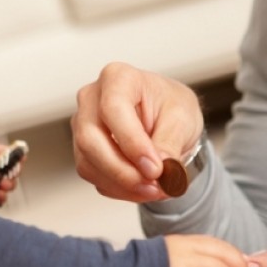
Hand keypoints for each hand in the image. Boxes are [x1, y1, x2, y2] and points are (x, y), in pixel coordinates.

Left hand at [0, 143, 22, 205]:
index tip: (20, 158)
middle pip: (9, 168)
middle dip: (12, 172)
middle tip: (11, 174)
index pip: (4, 152)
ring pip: (7, 183)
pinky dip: (2, 197)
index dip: (13, 154)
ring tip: (3, 186)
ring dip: (8, 184)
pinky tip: (0, 195)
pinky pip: (1, 196)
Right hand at [71, 62, 203, 201]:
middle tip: (155, 185)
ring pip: (88, 162)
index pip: (113, 109)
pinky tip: (141, 186)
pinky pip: (92, 175)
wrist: (166, 119)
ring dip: (122, 184)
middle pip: (90, 139)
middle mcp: (92, 99)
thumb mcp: (183, 117)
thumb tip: (159, 169)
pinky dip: (118, 188)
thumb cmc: (171, 106)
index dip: (132, 142)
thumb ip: (171, 142)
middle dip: (123, 171)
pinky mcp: (83, 150)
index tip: (156, 168)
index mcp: (118, 77)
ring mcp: (83, 125)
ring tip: (155, 189)